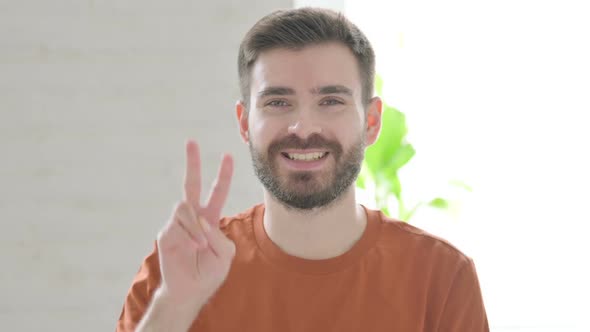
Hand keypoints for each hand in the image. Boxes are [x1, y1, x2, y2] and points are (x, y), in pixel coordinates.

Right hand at [156, 140, 234, 304]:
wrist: (188, 291)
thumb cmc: (208, 273)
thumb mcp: (225, 254)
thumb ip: (219, 235)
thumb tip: (202, 219)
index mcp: (210, 219)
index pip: (217, 192)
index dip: (223, 175)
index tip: (228, 156)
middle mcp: (193, 217)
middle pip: (191, 184)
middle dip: (192, 163)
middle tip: (191, 141)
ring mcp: (178, 223)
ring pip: (186, 207)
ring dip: (196, 226)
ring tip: (200, 246)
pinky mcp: (167, 232)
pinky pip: (178, 224)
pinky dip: (189, 235)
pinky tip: (193, 248)